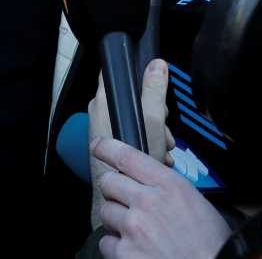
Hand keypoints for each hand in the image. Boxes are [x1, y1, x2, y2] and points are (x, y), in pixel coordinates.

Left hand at [89, 59, 174, 228]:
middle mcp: (98, 112)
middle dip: (153, 112)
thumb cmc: (131, 165)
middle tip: (163, 127)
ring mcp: (102, 128)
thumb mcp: (152, 122)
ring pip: (133, 116)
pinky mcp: (109, 143)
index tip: (152, 83)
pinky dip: (145, 140)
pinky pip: (130, 132)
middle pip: (131, 97)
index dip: (137, 75)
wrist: (127, 196)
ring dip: (152, 129)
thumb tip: (157, 64)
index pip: (114, 71)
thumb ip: (154, 91)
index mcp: (103, 101)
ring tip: (163, 146)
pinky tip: (157, 154)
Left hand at [92, 136, 231, 258]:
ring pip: (105, 212)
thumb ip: (166, 187)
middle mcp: (147, 203)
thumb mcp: (195, 201)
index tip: (98, 146)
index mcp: (168, 185)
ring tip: (135, 230)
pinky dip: (116, 246)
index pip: (127, 156)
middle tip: (124, 200)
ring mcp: (133, 228)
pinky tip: (133, 248)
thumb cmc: (209, 242)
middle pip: (108, 182)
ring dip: (115, 219)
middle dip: (113, 190)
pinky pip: (106, 242)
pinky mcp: (124, 253)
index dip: (106, 148)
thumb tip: (146, 182)